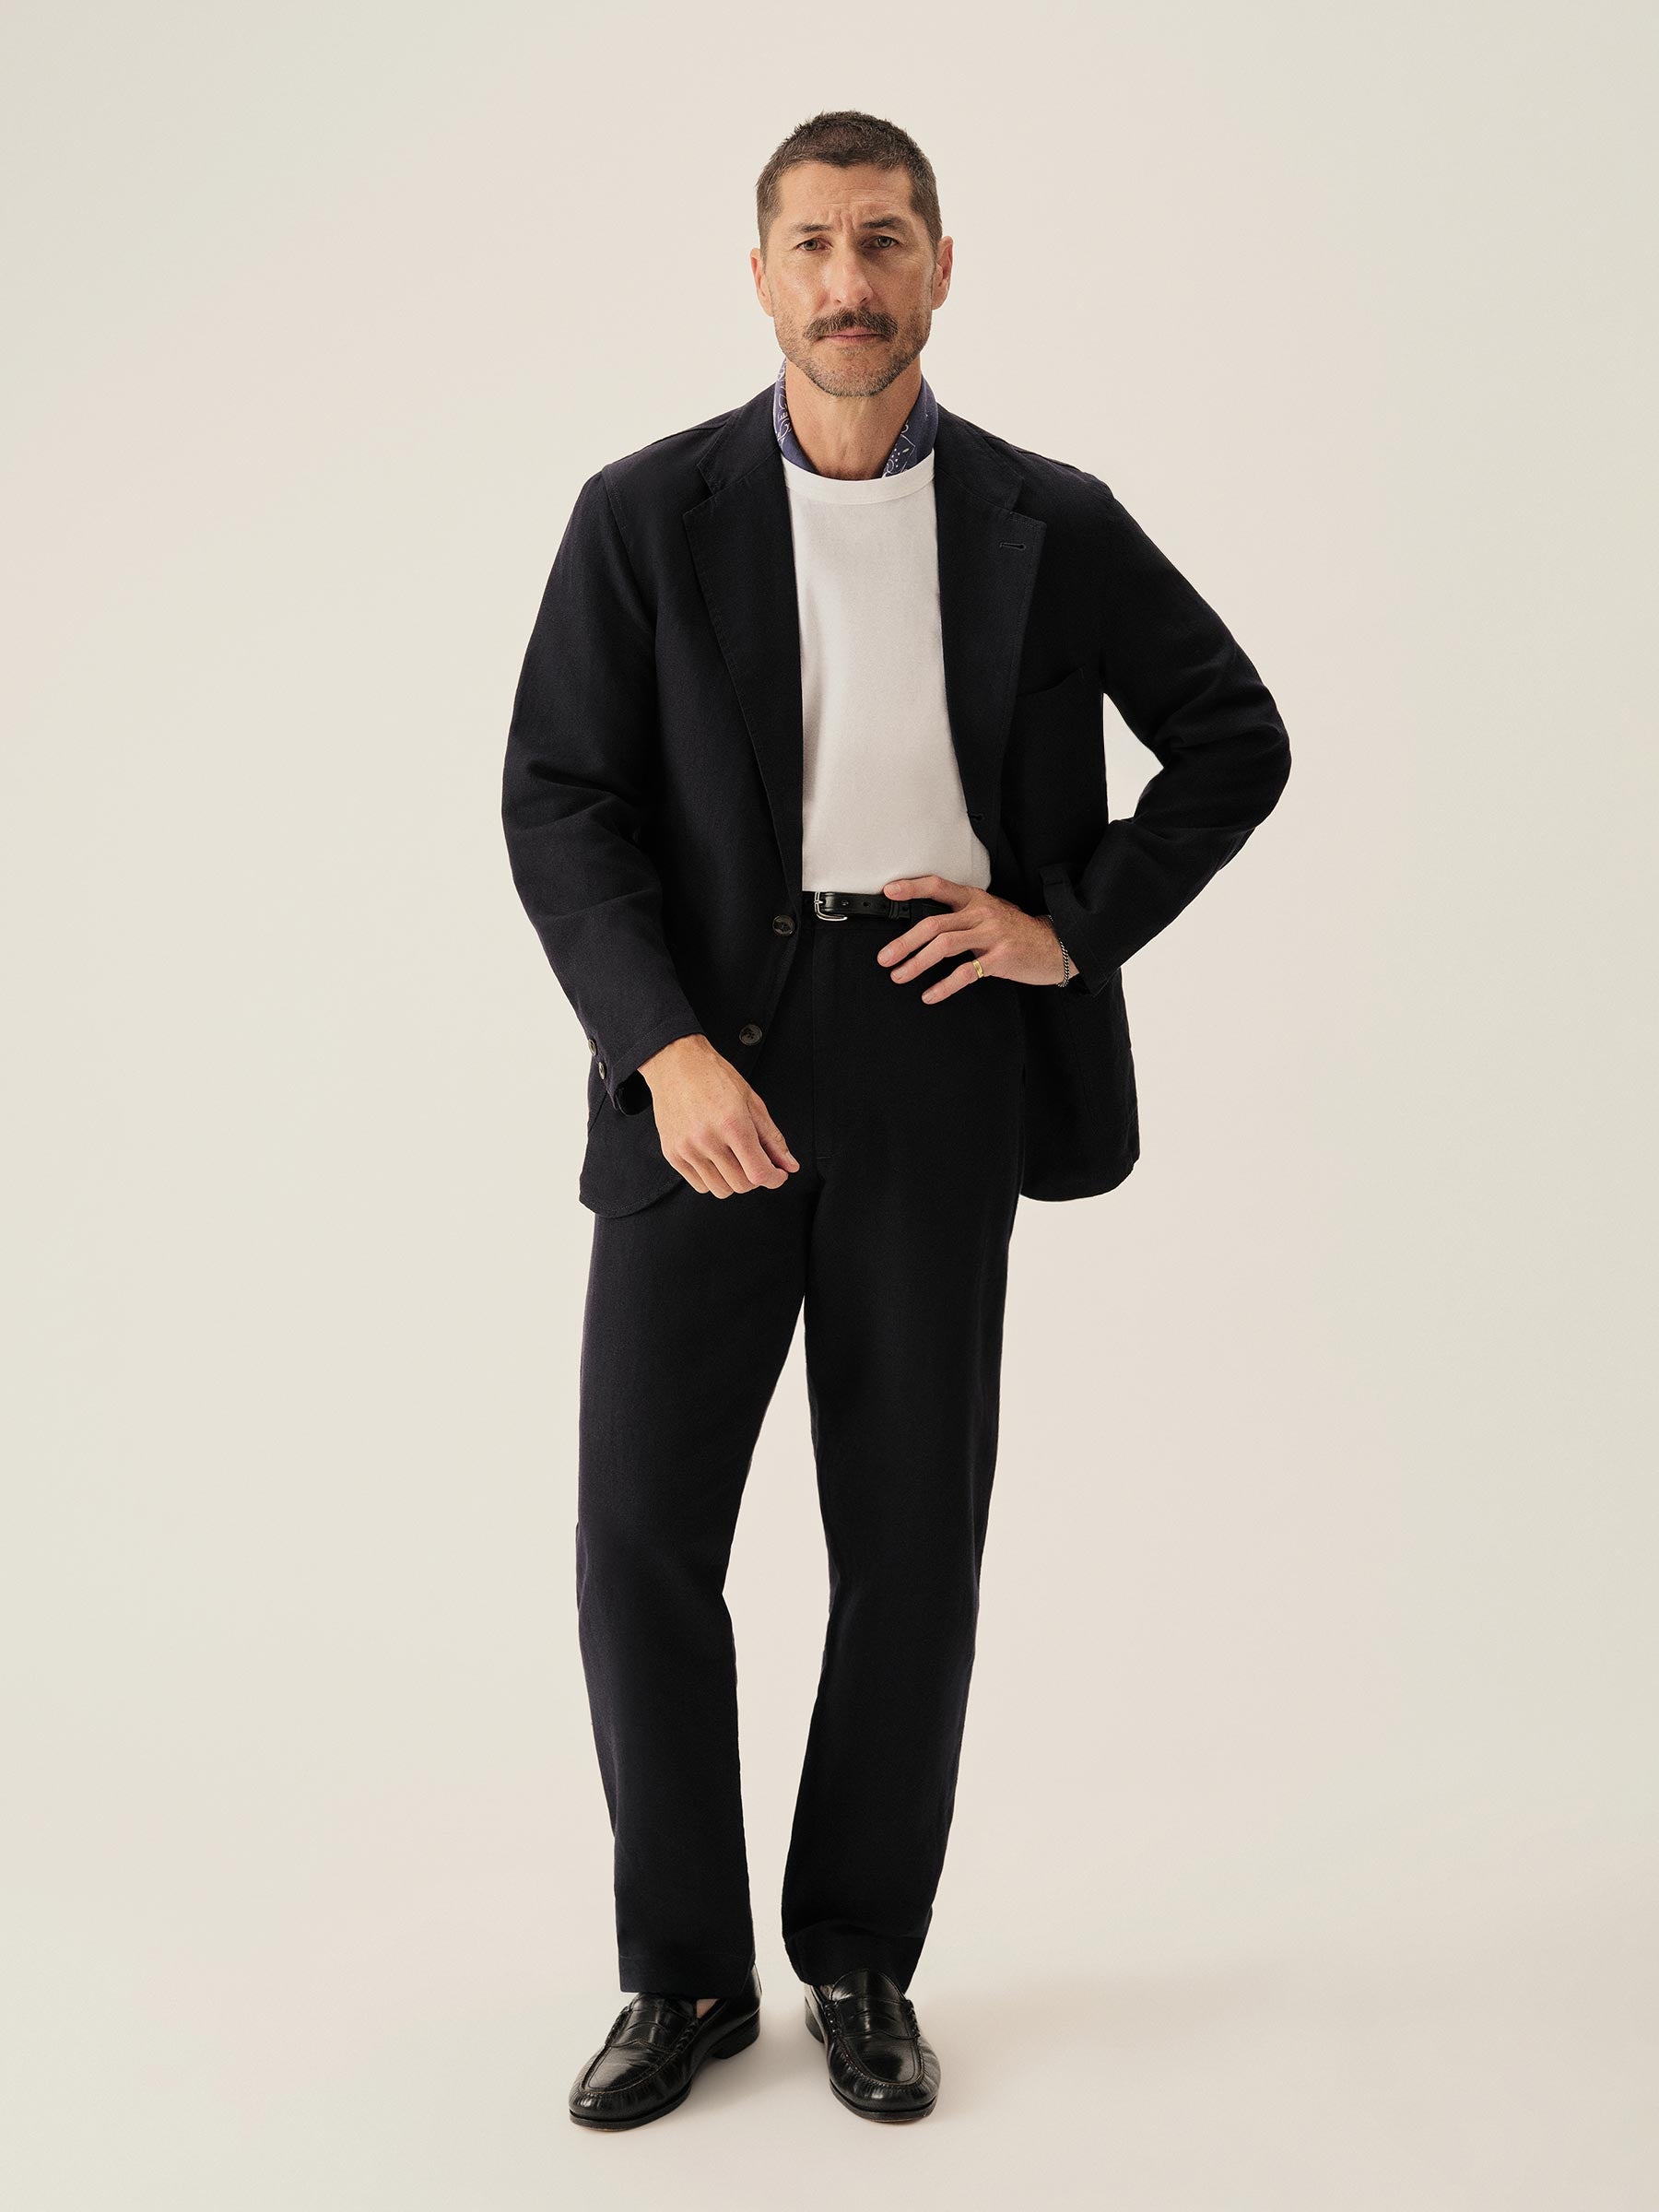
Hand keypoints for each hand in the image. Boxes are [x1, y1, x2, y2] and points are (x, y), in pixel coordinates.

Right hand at [637, 1034, 799, 1197]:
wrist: (676, 1063)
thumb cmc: (713, 1076)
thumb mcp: (752, 1102)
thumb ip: (772, 1138)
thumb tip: (789, 1164)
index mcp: (732, 1124)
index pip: (759, 1173)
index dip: (774, 1179)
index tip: (777, 1174)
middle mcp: (707, 1139)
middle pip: (741, 1185)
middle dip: (755, 1178)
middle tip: (755, 1161)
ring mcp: (687, 1149)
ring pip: (720, 1189)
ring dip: (733, 1180)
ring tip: (733, 1159)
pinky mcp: (672, 1153)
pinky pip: (698, 1185)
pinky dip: (712, 1178)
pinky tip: (715, 1159)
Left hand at [875, 876, 1067, 999]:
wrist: (1054, 946)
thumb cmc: (1016, 932)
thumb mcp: (990, 913)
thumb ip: (962, 916)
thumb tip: (924, 927)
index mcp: (975, 899)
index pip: (939, 886)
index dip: (912, 887)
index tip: (889, 892)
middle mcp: (981, 913)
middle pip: (934, 923)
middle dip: (905, 942)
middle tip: (885, 957)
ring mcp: (991, 935)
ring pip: (944, 946)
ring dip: (917, 963)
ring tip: (899, 975)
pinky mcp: (1000, 958)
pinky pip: (965, 973)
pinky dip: (944, 986)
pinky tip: (930, 995)